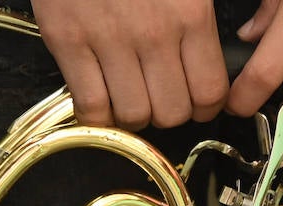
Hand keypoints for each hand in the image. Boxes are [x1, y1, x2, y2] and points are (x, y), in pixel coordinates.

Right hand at [29, 0, 228, 129]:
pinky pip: (90, 106)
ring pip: (134, 116)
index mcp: (189, 12)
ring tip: (131, 94)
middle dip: (171, 112)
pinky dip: (97, 114)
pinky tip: (101, 98)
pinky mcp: (67, 40)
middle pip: (173, 112)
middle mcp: (152, 31)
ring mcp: (108, 38)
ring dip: (135, 115)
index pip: (210, 91)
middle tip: (162, 96)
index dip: (205, 105)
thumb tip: (215, 57)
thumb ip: (202, 12)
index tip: (198, 101)